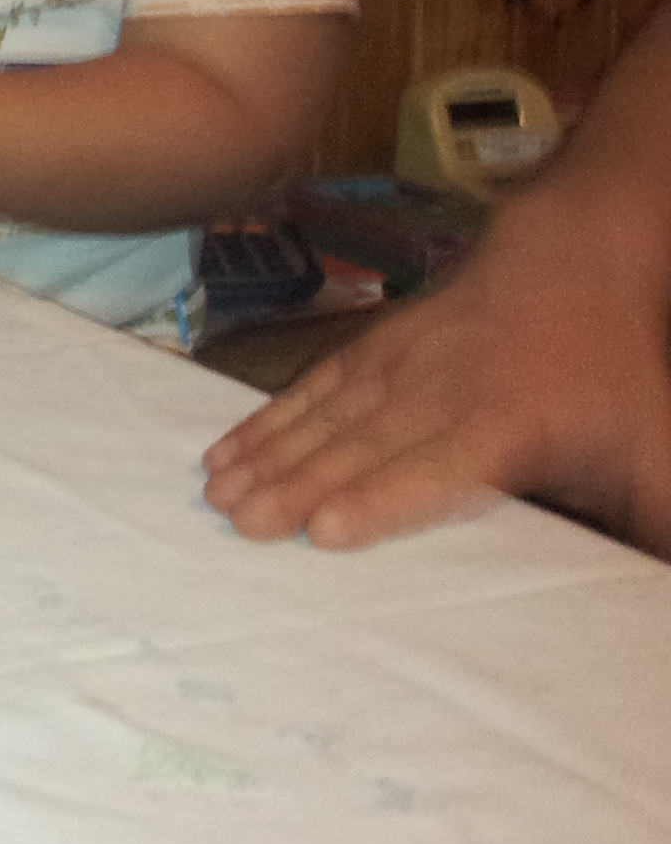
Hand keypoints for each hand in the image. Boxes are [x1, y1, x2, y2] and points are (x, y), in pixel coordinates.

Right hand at [201, 206, 670, 558]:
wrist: (566, 260)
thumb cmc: (607, 366)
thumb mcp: (651, 443)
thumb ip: (655, 516)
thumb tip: (664, 584)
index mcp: (503, 422)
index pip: (432, 465)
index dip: (379, 498)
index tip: (325, 530)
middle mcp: (435, 391)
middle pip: (358, 444)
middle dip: (295, 483)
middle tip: (239, 522)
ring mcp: (394, 364)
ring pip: (322, 414)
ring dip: (266, 454)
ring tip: (217, 491)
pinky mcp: (370, 349)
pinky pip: (310, 388)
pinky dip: (264, 418)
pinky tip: (228, 447)